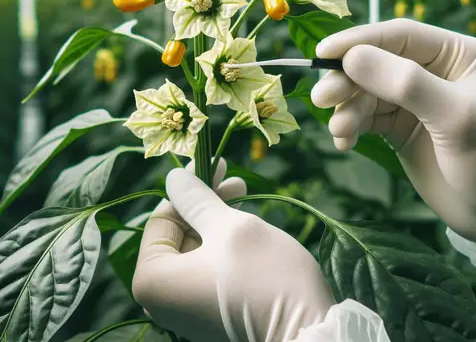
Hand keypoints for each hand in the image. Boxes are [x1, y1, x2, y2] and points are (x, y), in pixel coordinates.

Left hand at [132, 159, 333, 341]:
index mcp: (153, 280)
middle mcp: (162, 299)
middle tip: (235, 178)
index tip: (216, 165)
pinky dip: (223, 242)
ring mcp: (186, 308)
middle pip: (179, 232)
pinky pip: (207, 266)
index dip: (190, 188)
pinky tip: (242, 223)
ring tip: (243, 194)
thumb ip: (196, 199)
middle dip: (206, 201)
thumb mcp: (228, 227)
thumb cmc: (264, 275)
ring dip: (217, 217)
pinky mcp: (209, 310)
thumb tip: (174, 177)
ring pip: (196, 247)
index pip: (163, 218)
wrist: (308, 334)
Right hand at [311, 18, 475, 241]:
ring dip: (346, 110)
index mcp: (456, 55)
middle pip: (375, 64)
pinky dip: (350, 128)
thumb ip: (405, 83)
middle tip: (322, 98)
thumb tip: (350, 57)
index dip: (359, 41)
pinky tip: (344, 142)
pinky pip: (365, 119)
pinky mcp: (398, 127)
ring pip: (365, 93)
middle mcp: (431, 73)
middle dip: (347, 81)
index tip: (323, 53)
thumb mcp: (453, 118)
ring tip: (340, 130)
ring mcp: (412, 101)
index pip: (400, 36)